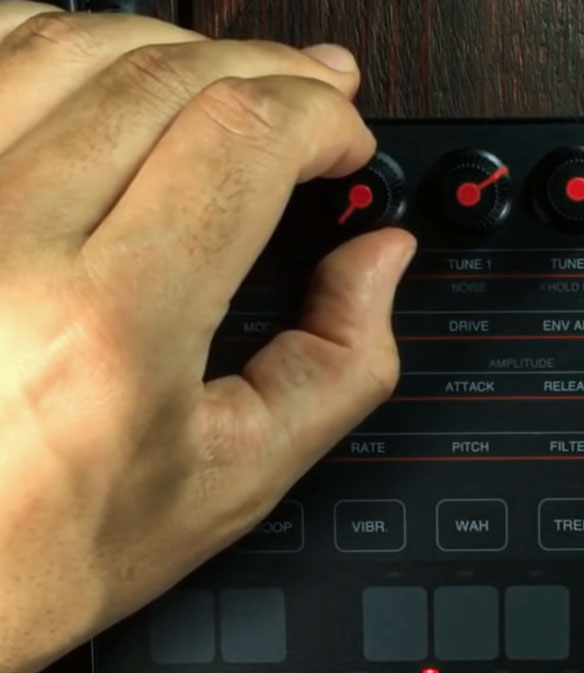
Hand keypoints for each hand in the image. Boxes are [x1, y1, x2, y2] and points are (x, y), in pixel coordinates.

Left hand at [0, 2, 414, 672]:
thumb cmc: (45, 544)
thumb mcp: (235, 480)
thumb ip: (339, 362)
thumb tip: (380, 257)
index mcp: (114, 319)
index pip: (245, 136)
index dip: (321, 117)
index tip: (347, 144)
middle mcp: (6, 239)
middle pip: (169, 73)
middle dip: (269, 69)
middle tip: (314, 96)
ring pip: (68, 38)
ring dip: (174, 45)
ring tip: (224, 78)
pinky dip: (53, 36)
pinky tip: (101, 70)